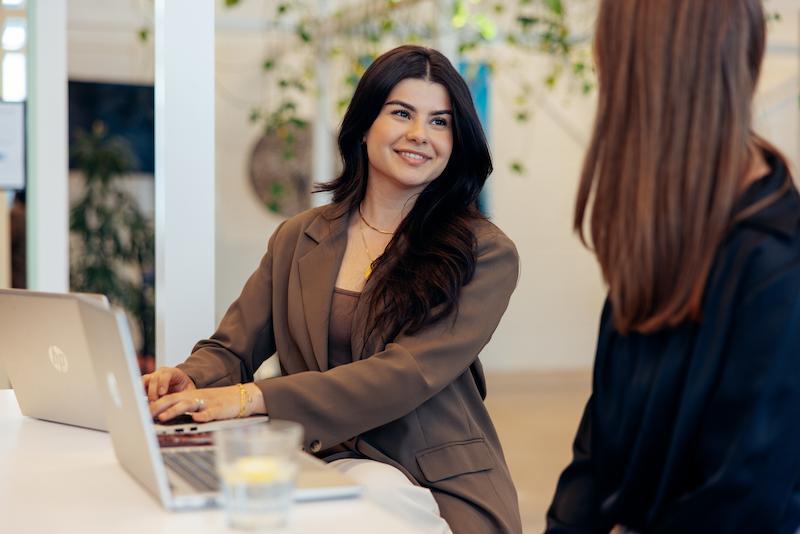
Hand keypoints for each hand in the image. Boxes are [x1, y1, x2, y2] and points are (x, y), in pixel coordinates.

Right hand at [142, 366, 195, 401]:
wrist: (181, 387)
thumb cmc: (186, 390)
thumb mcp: (189, 392)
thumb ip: (185, 396)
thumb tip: (180, 405)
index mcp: (173, 372)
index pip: (166, 374)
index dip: (163, 383)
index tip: (162, 393)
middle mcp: (160, 373)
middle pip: (153, 378)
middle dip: (153, 392)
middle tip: (154, 403)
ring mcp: (152, 378)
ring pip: (143, 381)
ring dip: (143, 393)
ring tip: (147, 405)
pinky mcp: (145, 385)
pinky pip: (138, 387)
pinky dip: (138, 394)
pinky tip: (140, 404)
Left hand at [148, 383, 265, 422]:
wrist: (240, 397)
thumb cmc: (217, 402)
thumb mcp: (197, 402)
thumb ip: (181, 406)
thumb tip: (160, 414)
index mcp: (188, 396)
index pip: (167, 398)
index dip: (152, 405)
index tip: (138, 412)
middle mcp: (195, 398)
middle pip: (173, 400)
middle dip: (157, 407)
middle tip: (143, 415)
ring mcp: (206, 403)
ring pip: (188, 405)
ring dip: (174, 411)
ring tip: (163, 418)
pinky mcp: (218, 409)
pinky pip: (210, 413)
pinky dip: (203, 415)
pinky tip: (197, 419)